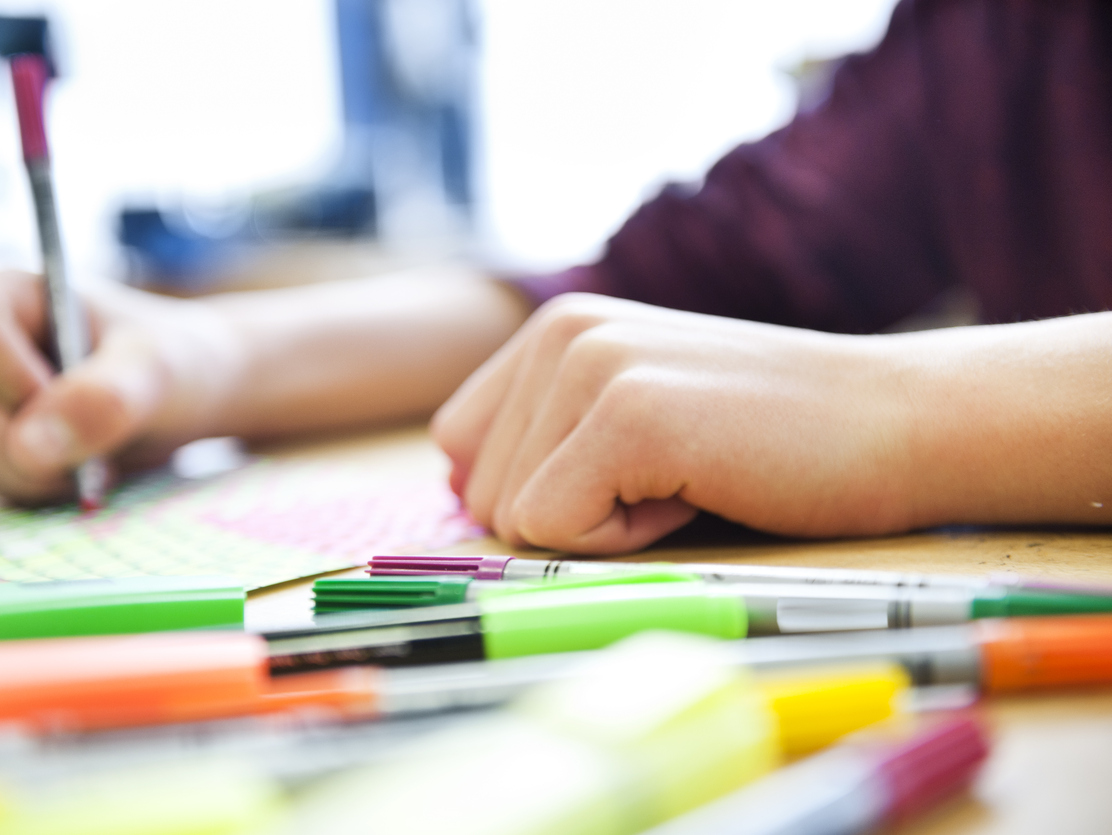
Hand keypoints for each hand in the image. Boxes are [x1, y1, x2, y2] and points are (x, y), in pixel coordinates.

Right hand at [0, 271, 241, 502]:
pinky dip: (49, 489)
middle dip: (30, 436)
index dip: (3, 369)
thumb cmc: (174, 360)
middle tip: (97, 435)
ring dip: (42, 470)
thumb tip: (29, 449)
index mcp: (8, 296)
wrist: (190, 396)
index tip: (60, 391)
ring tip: (104, 451)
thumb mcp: (157, 368)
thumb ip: (105, 396)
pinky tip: (90, 469)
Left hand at [431, 293, 916, 553]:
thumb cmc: (766, 441)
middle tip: (673, 472)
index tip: (630, 469)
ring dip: (602, 525)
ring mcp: (592, 364)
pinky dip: (624, 540)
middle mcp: (560, 332)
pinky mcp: (629, 413)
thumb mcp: (632, 417)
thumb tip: (454, 498)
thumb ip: (545, 440)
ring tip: (688, 474)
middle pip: (480, 494)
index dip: (538, 490)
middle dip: (573, 513)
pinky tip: (695, 489)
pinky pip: (554, 528)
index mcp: (554, 330)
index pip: (459, 450)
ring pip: (512, 517)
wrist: (896, 422)